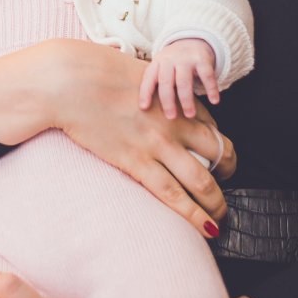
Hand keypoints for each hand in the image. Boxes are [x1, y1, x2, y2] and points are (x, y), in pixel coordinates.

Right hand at [44, 40, 234, 235]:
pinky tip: (206, 227)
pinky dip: (194, 214)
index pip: (211, 125)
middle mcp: (173, 123)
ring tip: (219, 216)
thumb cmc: (94, 69)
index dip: (215, 143)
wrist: (69, 81)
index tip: (212, 155)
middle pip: (220, 152)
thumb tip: (151, 91)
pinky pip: (173, 194)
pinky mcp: (135, 162)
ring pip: (203, 180)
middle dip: (229, 171)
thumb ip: (152, 85)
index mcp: (175, 98)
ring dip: (216, 202)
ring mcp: (156, 145)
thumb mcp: (135, 71)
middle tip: (226, 183)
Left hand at [140, 38, 219, 117]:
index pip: (149, 78)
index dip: (145, 92)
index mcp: (158, 62)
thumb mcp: (163, 65)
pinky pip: (207, 76)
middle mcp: (170, 59)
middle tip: (171, 117)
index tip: (144, 108)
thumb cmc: (174, 61)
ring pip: (184, 81)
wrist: (194, 38)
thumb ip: (157, 81)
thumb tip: (149, 108)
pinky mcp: (202, 59)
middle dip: (167, 101)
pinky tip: (214, 101)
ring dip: (186, 99)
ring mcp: (186, 58)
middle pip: (166, 81)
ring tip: (190, 115)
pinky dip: (211, 89)